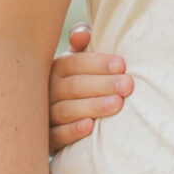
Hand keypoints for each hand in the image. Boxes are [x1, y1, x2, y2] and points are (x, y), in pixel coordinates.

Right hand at [49, 25, 134, 152]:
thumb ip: (81, 44)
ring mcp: (45, 115)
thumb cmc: (76, 82)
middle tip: (127, 85)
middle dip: (103, 85)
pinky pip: (57, 135)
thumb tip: (82, 34)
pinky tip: (89, 127)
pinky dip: (72, 131)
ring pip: (66, 110)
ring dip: (93, 107)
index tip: (122, 65)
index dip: (98, 64)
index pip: (74, 63)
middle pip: (74, 86)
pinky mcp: (47, 139)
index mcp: (55, 68)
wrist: (55, 119)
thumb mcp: (77, 60)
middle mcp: (47, 91)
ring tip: (117, 104)